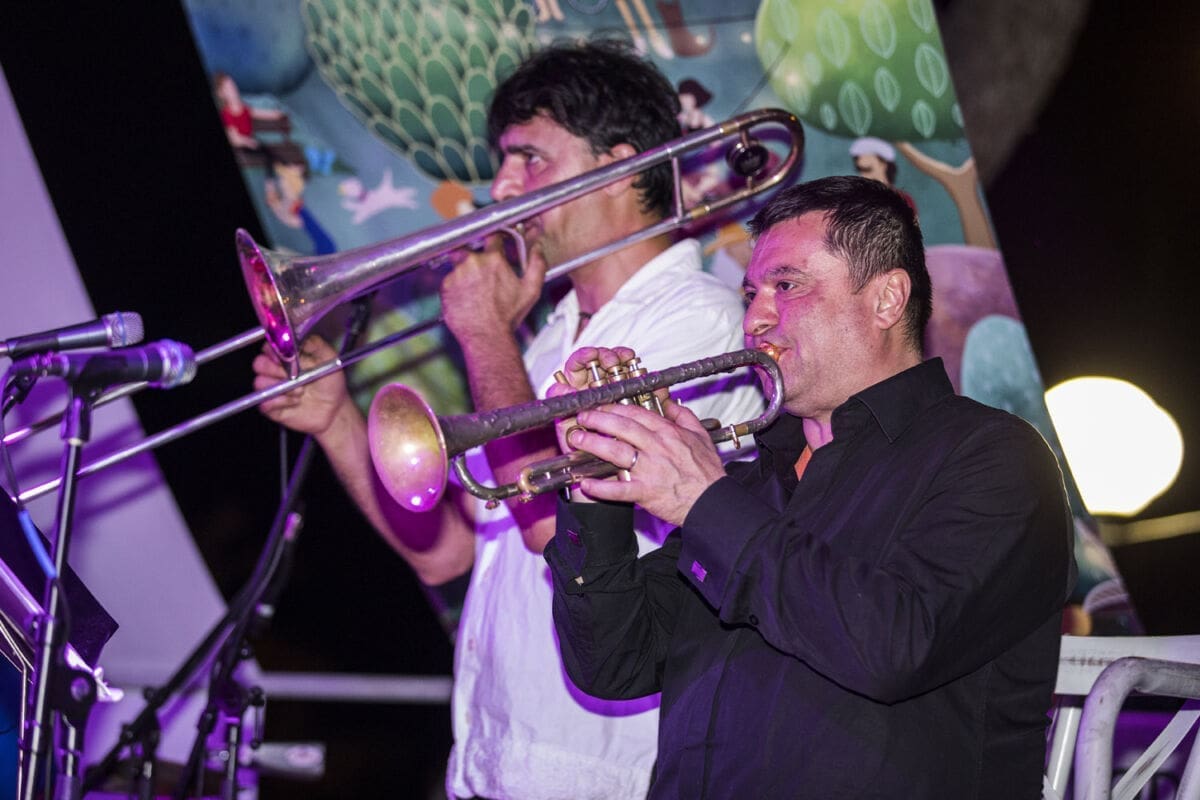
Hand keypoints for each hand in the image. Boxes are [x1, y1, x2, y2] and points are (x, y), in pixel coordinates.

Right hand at [252, 335, 353, 438]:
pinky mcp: (270, 405)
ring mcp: (270, 388)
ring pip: (259, 382)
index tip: (287, 356)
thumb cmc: (330, 382)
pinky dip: (281, 402)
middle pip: (259, 363)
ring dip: (282, 388)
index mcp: (285, 355)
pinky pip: (264, 402)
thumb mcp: (329, 358)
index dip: (274, 351)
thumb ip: (315, 344)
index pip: (268, 347)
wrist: (334, 408)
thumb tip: (300, 337)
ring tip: (301, 391)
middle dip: (276, 369)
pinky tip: (295, 402)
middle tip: (294, 375)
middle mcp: (274, 370)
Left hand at [440, 232, 546, 342]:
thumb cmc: (508, 316)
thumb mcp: (531, 290)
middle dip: (474, 258)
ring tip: (474, 292)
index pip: (492, 237)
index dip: (494, 241)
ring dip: (464, 273)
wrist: (487, 337)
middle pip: (470, 249)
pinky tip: (466, 300)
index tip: (493, 244)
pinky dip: (455, 287)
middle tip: (481, 274)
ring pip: (458, 265)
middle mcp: (473, 262)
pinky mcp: (445, 286)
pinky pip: (449, 280)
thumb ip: (537, 264)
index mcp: (494, 259)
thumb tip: (537, 249)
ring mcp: (457, 273)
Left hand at [557, 351, 726, 525]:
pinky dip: (601, 488)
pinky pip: (618, 489)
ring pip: (615, 452)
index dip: (614, 407)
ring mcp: (649, 470)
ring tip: (577, 440)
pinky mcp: (645, 493)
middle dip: (597, 419)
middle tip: (582, 417)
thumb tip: (670, 403)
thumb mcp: (701, 436)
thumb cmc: (707, 472)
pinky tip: (585, 484)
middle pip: (621, 427)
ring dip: (593, 444)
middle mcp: (657, 448)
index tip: (600, 405)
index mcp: (668, 433)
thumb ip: (684, 416)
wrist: (712, 502)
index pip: (636, 413)